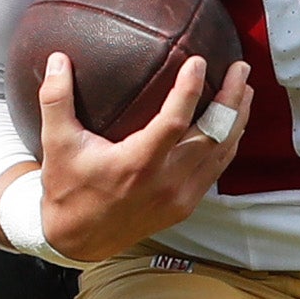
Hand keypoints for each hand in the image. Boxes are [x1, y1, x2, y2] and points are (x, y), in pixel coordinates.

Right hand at [32, 52, 251, 263]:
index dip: (189, 90)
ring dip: (237, 118)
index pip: (174, 122)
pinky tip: (232, 125)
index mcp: (136, 164)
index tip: (197, 61)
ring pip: (222, 152)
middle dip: (231, 98)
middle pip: (213, 134)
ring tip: (243, 89)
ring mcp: (179, 196)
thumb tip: (56, 58)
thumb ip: (56, 99)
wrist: (77, 240)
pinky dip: (228, 143)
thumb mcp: (56, 144)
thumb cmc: (67, 189)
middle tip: (239, 67)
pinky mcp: (185, 205)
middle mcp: (165, 182)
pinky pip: (216, 170)